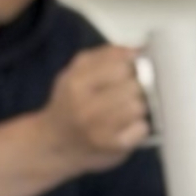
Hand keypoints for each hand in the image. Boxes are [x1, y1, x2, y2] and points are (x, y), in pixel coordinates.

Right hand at [39, 45, 150, 172]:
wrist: (53, 143)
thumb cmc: (70, 103)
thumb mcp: (77, 71)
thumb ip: (107, 55)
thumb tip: (140, 48)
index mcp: (76, 82)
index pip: (121, 65)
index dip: (131, 67)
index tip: (129, 72)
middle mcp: (85, 106)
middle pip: (134, 86)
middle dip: (137, 88)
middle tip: (130, 93)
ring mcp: (100, 129)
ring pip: (139, 107)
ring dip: (140, 107)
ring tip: (128, 110)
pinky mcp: (114, 147)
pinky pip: (142, 129)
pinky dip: (140, 127)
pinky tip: (128, 127)